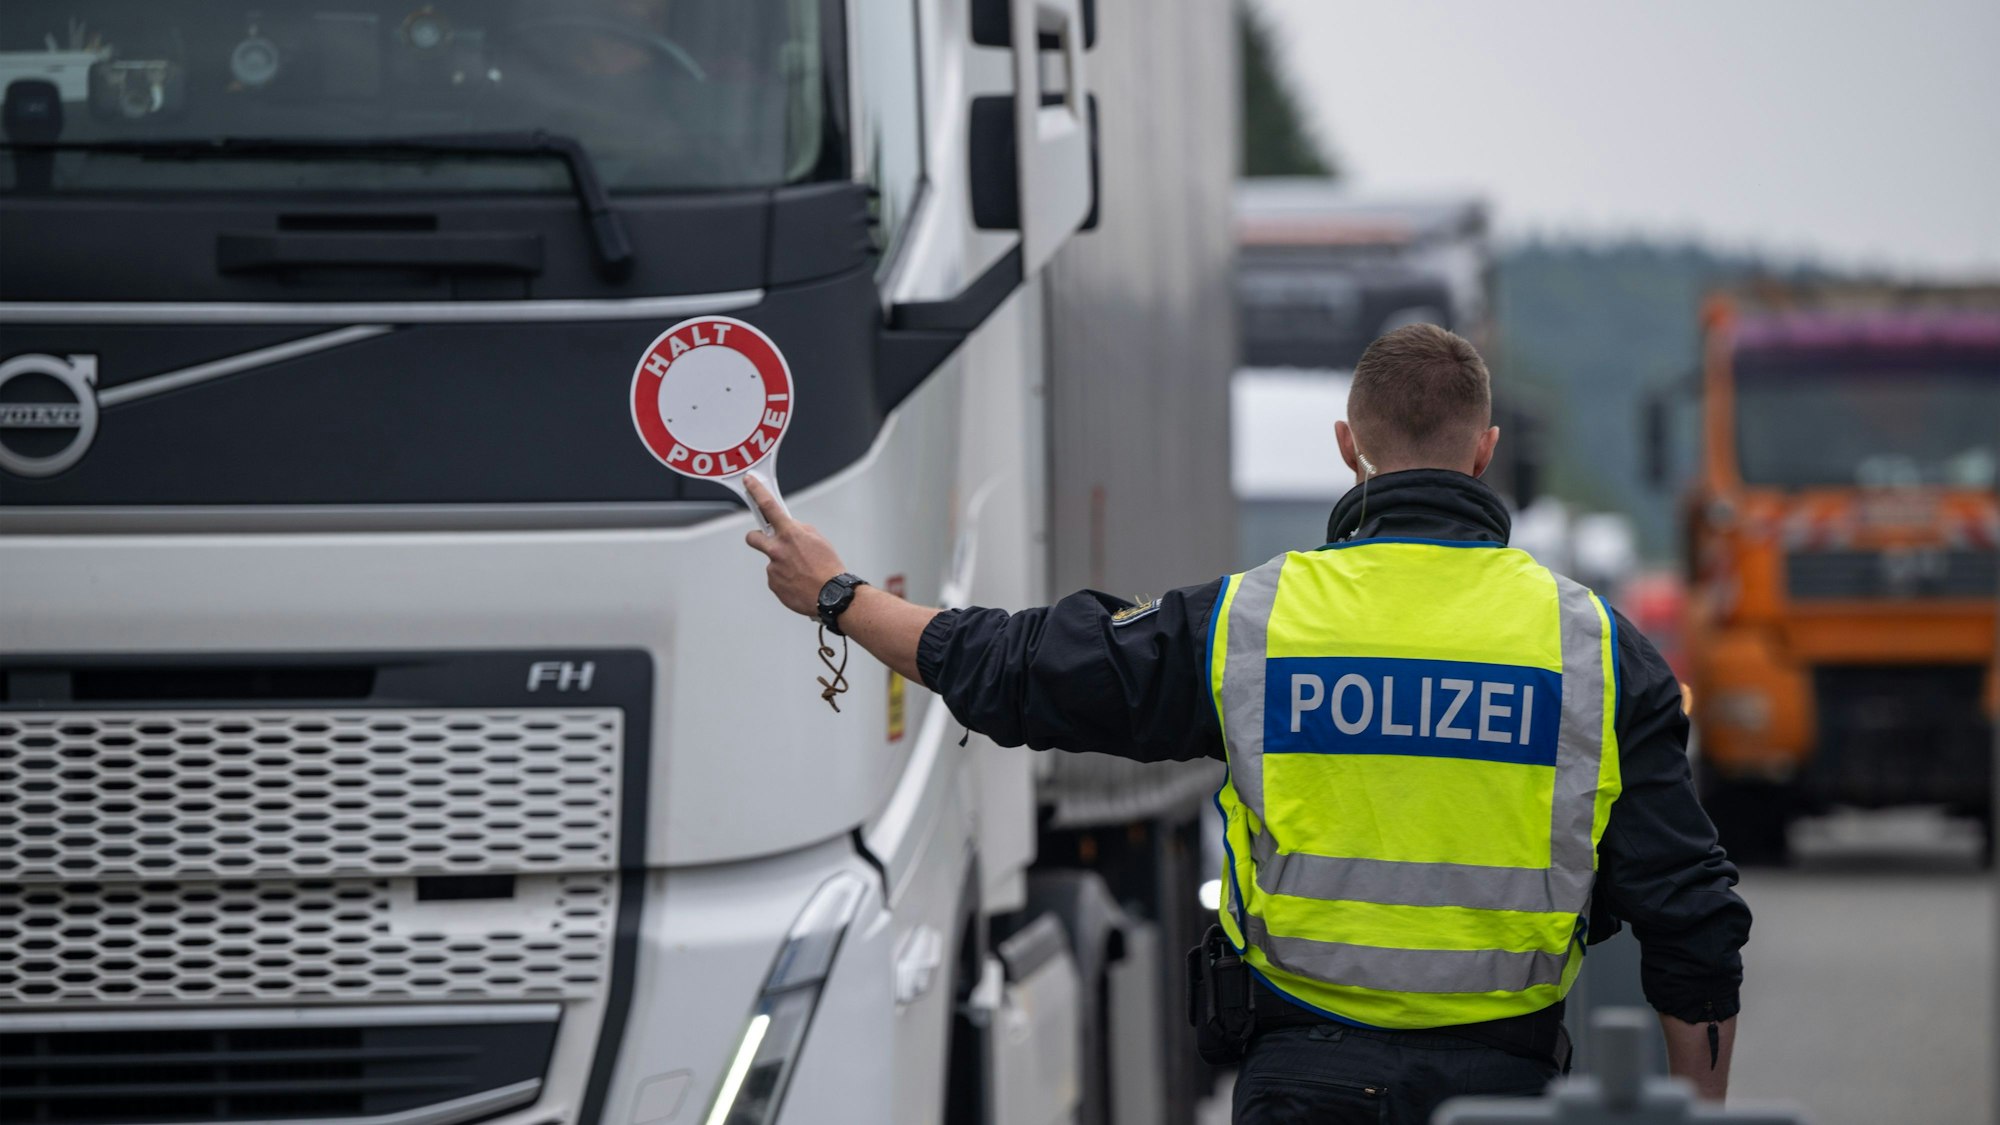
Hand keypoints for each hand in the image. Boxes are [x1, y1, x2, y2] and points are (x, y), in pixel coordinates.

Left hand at [743, 474, 846, 617]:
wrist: (831, 596)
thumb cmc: (828, 568)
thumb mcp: (818, 539)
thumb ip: (799, 530)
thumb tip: (790, 528)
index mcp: (790, 534)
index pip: (768, 506)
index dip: (756, 491)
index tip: (748, 482)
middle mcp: (777, 550)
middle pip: (753, 537)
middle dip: (757, 537)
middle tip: (769, 542)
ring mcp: (773, 568)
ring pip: (771, 560)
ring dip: (781, 564)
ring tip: (800, 571)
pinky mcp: (773, 583)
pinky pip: (775, 577)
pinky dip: (785, 579)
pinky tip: (798, 581)